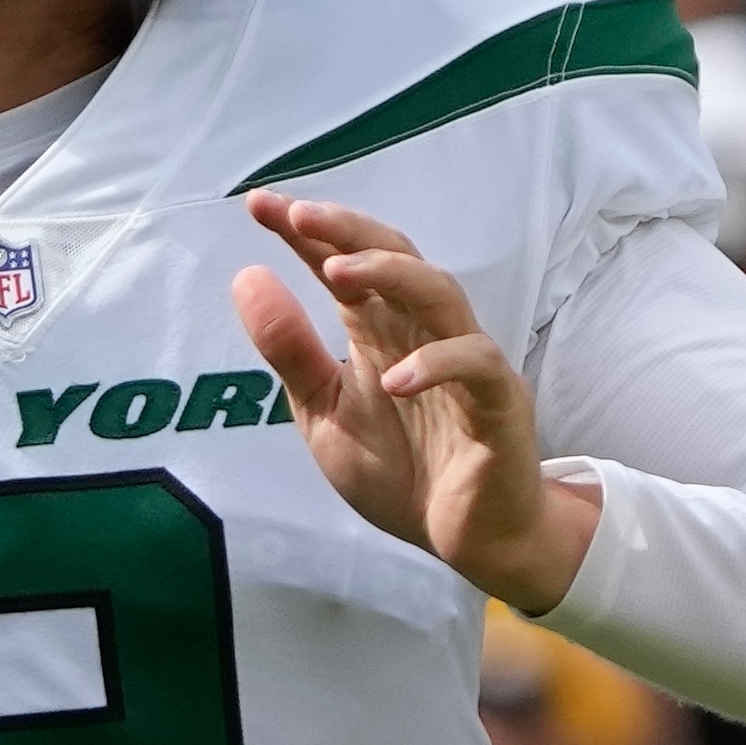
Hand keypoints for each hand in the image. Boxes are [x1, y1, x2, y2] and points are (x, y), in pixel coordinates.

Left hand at [231, 192, 598, 614]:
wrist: (469, 541)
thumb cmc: (402, 471)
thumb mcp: (325, 415)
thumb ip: (291, 354)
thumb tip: (246, 277)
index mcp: (380, 332)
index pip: (343, 264)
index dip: (305, 232)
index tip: (259, 204)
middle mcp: (424, 332)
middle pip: (396, 256)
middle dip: (347, 230)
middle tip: (297, 214)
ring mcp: (465, 363)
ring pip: (439, 293)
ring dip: (391, 273)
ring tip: (339, 271)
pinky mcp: (499, 402)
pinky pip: (474, 366)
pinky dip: (436, 364)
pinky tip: (394, 380)